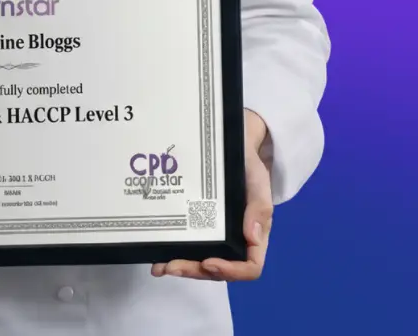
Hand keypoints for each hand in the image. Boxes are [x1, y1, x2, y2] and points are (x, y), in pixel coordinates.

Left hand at [153, 109, 271, 281]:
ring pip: (201, 263)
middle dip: (196, 271)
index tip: (208, 262)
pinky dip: (174, 254)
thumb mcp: (259, 184)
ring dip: (183, 267)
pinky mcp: (198, 226)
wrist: (232, 146)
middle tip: (172, 267)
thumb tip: (252, 238)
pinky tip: (157, 257)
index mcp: (254, 236)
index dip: (230, 271)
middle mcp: (235, 241)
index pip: (249, 266)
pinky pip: (189, 246)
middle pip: (219, 269)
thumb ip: (260, 208)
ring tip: (161, 266)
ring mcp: (216, 235)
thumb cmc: (250, 168)